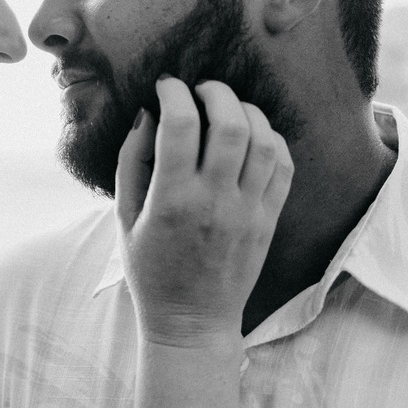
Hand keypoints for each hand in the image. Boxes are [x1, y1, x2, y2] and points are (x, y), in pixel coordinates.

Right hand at [115, 78, 292, 346]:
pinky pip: (283, 165)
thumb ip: (131, 161)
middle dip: (214, 91)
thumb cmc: (150, 269)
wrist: (192, 320)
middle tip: (199, 90)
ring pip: (263, 139)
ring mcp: (249, 211)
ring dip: (245, 110)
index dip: (172, 92)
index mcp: (172, 199)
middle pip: (230, 123)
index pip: (180, 125)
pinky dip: (271, 138)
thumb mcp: (124, 217)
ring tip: (226, 108)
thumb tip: (146, 113)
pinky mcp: (270, 220)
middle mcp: (215, 201)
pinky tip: (252, 135)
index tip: (165, 86)